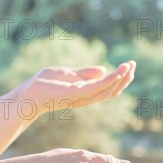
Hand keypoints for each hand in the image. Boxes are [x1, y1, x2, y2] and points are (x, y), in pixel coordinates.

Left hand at [17, 61, 135, 117]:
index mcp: (86, 93)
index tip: (129, 67)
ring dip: (120, 78)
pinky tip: (117, 72)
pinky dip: (109, 80)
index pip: (108, 88)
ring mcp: (82, 97)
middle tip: (133, 65)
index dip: (120, 79)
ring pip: (107, 90)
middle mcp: (87, 98)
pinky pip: (97, 88)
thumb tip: (103, 70)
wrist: (29, 93)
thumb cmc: (45, 84)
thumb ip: (85, 74)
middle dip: (124, 79)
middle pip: (111, 91)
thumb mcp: (69, 74)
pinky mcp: (76, 94)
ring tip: (130, 65)